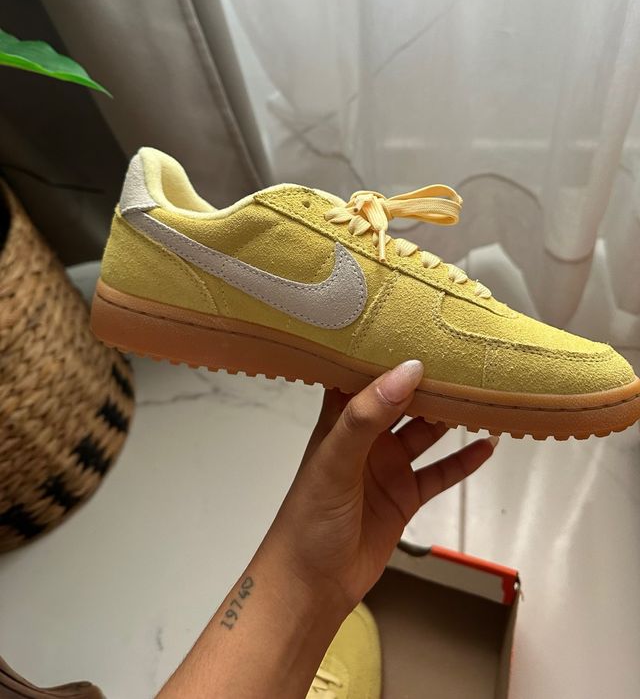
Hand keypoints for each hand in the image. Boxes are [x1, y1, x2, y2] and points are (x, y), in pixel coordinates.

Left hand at [268, 360, 497, 611]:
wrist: (312, 586)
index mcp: (340, 419)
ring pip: (425, 433)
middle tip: (463, 355)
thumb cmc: (310, 518)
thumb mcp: (336, 460)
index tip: (416, 324)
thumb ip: (367, 416)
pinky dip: (463, 461)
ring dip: (450, 416)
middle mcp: (365, 437)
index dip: (385, 350)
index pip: (363, 373)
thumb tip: (408, 370)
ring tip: (483, 392)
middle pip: (402, 400)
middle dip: (428, 380)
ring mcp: (387, 466)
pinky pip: (440, 473)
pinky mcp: (405, 496)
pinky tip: (488, 445)